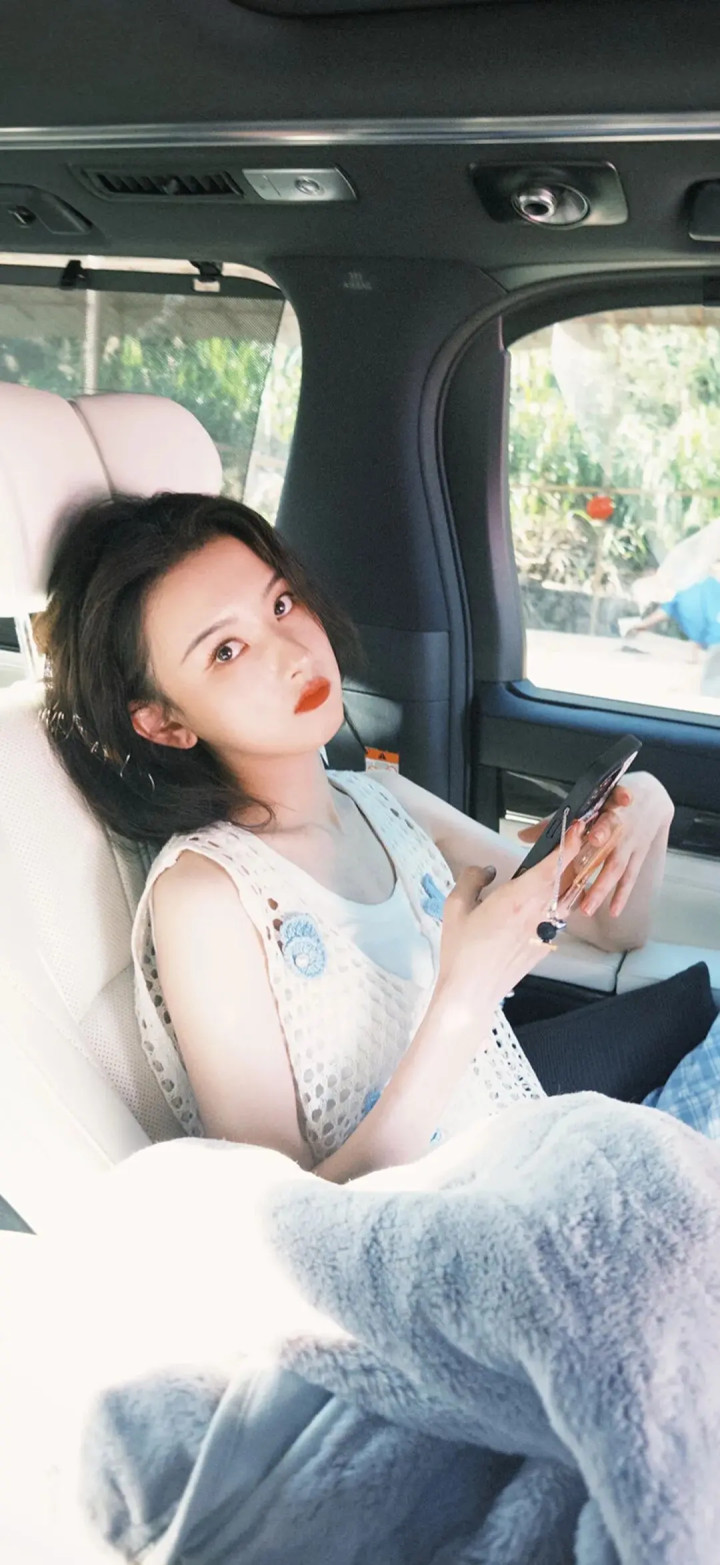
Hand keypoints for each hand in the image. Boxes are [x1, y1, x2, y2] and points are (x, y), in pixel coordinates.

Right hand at [435, 822, 585, 1013]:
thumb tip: (485, 870)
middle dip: (574, 857)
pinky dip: (561, 903)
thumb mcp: (456, 907)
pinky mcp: (543, 946)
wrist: (472, 991)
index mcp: (517, 899)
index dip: (568, 845)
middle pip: (566, 880)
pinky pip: (559, 918)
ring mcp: (543, 932)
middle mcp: (537, 914)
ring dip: (570, 880)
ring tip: (567, 865)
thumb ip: (471, 880)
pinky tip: (552, 899)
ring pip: (566, 899)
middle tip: (577, 838)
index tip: (576, 828)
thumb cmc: (461, 950)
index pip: (551, 867)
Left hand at [519, 773, 673, 919]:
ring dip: (603, 886)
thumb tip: (523, 836)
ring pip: (617, 865)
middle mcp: (621, 824)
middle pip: (612, 837)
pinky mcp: (638, 856)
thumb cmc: (612, 803)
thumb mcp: (587, 804)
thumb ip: (554, 822)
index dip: (605, 818)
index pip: (607, 808)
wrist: (651, 800)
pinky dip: (622, 895)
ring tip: (588, 906)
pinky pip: (630, 878)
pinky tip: (613, 911)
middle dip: (601, 850)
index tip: (594, 830)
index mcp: (606, 806)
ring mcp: (631, 842)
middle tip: (586, 869)